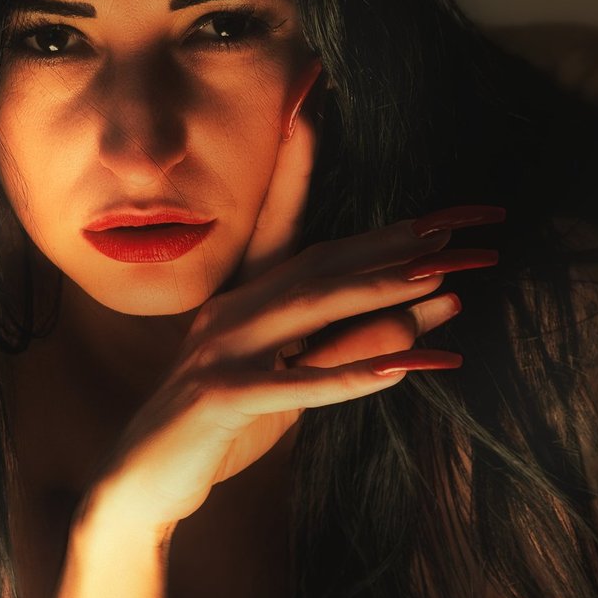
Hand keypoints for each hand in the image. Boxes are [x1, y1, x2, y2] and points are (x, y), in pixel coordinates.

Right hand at [87, 64, 506, 532]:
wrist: (143, 486)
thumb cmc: (224, 429)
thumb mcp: (296, 384)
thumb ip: (355, 344)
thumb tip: (435, 309)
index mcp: (243, 297)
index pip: (289, 228)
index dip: (303, 167)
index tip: (322, 111)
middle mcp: (230, 309)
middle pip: (319, 262)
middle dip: (390, 243)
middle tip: (454, 227)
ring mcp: (220, 350)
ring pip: (310, 308)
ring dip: (379, 290)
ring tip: (440, 279)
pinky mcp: (220, 397)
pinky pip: (295, 384)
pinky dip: (349, 375)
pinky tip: (400, 368)